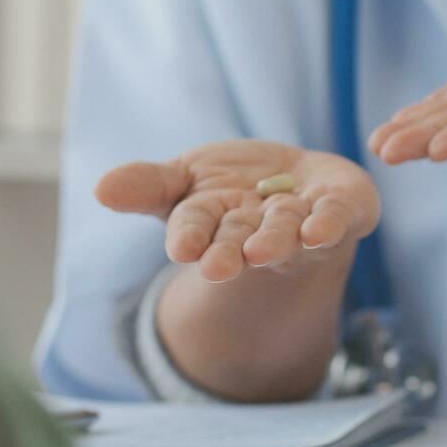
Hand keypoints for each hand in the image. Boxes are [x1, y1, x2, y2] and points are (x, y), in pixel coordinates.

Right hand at [96, 140, 379, 282]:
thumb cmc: (234, 186)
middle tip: (218, 267)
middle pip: (240, 243)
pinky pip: (338, 218)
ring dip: (275, 242)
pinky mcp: (345, 210)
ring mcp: (302, 224)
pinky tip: (320, 230)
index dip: (189, 239)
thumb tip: (102, 189)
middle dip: (230, 253)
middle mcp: (257, 231)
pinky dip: (330, 224)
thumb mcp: (186, 178)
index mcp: (215, 223)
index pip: (196, 231)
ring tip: (263, 251)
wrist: (301, 184)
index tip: (181, 249)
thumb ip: (150, 186)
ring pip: (287, 235)